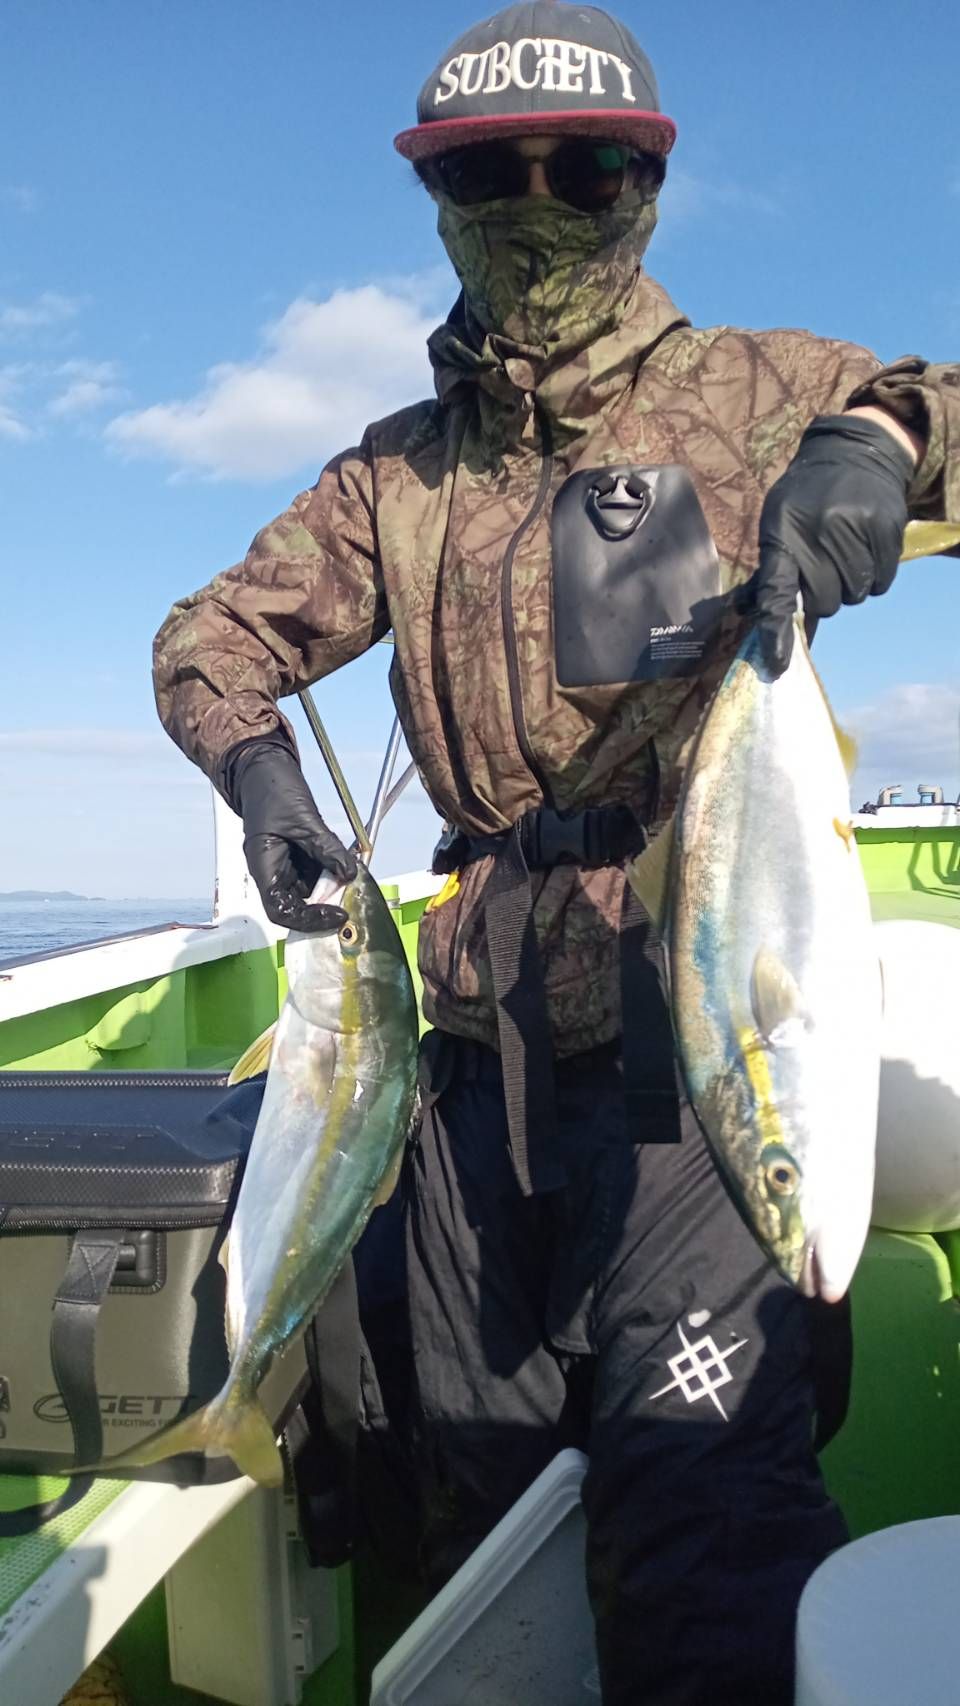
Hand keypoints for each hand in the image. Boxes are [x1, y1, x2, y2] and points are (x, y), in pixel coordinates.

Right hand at [225, 738, 357, 931]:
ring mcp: (287, 865)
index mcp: (264, 868)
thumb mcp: (303, 819)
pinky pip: (318, 872)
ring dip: (333, 887)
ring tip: (351, 876)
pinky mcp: (299, 856)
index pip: (281, 911)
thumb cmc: (271, 790)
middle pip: (299, 905)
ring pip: (312, 889)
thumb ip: (326, 848)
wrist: (263, 768)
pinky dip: (333, 871)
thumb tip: (350, 873)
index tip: (337, 915)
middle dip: (326, 904)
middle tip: (351, 897)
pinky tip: (347, 864)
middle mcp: (274, 872)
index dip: (309, 920)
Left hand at [754, 414, 913, 674]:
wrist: (854, 453)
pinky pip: (880, 584)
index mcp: (784, 534)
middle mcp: (820, 533)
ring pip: (854, 596)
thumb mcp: (777, 522)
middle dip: (821, 597)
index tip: (777, 662)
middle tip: (822, 570)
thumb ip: (769, 571)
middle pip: (824, 602)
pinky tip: (864, 550)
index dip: (775, 629)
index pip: (776, 592)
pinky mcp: (887, 533)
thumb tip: (752, 615)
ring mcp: (857, 531)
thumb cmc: (806, 496)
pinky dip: (873, 577)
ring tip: (843, 554)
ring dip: (848, 586)